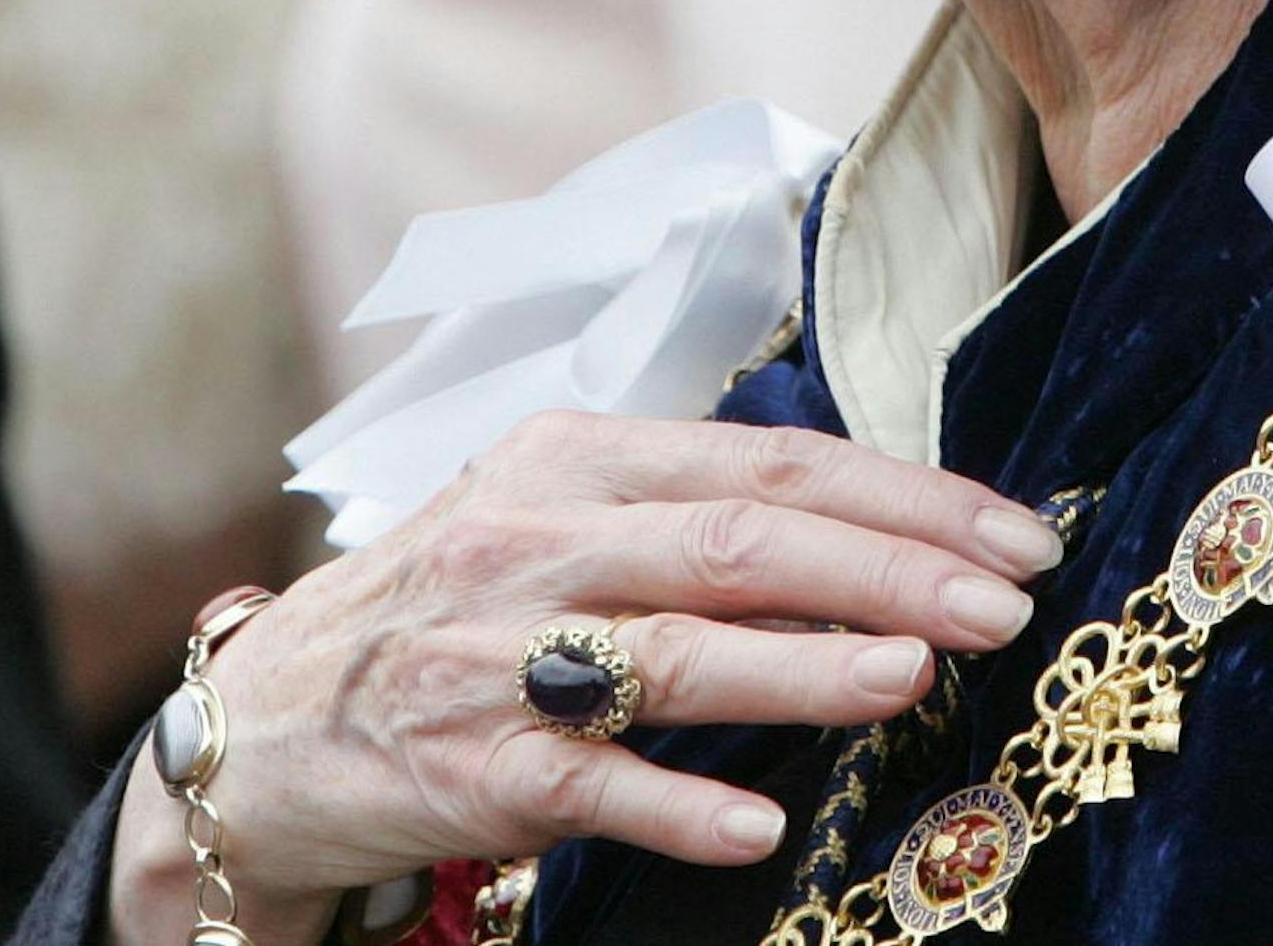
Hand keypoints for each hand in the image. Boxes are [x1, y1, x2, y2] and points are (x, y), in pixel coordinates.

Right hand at [108, 414, 1060, 944]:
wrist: (260, 716)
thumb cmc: (448, 603)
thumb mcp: (558, 514)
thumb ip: (690, 510)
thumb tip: (872, 526)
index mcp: (581, 455)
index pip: (772, 463)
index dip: (903, 496)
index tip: (1012, 532)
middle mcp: (540, 534)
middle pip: (743, 540)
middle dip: (890, 567)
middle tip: (1004, 601)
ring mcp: (498, 652)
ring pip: (676, 652)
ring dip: (805, 665)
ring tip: (914, 673)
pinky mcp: (463, 767)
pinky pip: (587, 785)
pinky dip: (675, 800)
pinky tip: (757, 817)